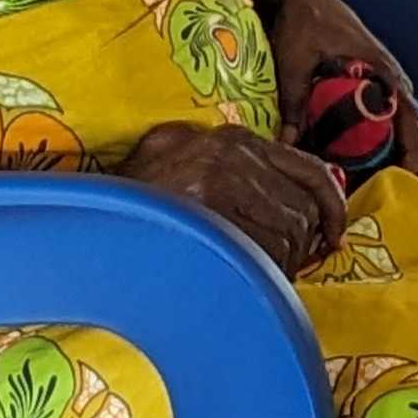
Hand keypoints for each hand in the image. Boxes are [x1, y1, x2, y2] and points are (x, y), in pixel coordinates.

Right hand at [121, 118, 350, 272]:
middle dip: (300, 243)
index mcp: (227, 139)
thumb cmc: (139, 216)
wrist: (84, 228)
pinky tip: (234, 278)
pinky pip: (268, 248)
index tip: (333, 233)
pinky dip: (262, 272)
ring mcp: (216, 171)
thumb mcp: (190, 178)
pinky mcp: (206, 201)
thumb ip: (245, 179)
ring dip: (279, 263)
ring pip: (291, 230)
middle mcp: (226, 146)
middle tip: (277, 268)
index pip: (307, 167)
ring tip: (243, 274)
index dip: (328, 205)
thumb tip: (317, 202)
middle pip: (303, 204)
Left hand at [262, 0, 417, 170]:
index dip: (413, 148)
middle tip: (379, 191)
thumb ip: (292, 102)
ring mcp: (378, 78)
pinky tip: (349, 158)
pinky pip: (375, 114)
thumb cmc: (302, 20)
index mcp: (381, 69)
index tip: (411, 176)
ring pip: (390, 121)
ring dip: (381, 149)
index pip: (410, 115)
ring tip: (364, 182)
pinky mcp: (364, 80)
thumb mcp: (295, 61)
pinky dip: (368, 136)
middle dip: (396, 159)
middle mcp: (387, 76)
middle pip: (404, 125)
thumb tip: (286, 144)